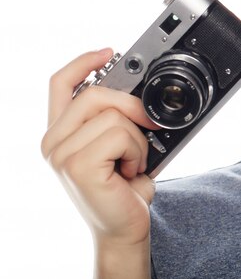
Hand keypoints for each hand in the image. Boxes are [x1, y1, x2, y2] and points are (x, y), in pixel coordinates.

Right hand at [42, 49, 157, 246]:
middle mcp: (54, 142)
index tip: (109, 51)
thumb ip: (116, 117)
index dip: (83, 62)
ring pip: (114, 115)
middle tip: (148, 127)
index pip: (60, 83)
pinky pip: (120, 134)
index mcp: (61, 132)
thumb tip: (139, 91)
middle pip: (95, 93)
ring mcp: (61, 154)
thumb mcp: (120, 144)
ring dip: (138, 138)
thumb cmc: (125, 188)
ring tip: (132, 161)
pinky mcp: (76, 165)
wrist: (125, 227)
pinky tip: (129, 171)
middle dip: (132, 106)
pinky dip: (137, 151)